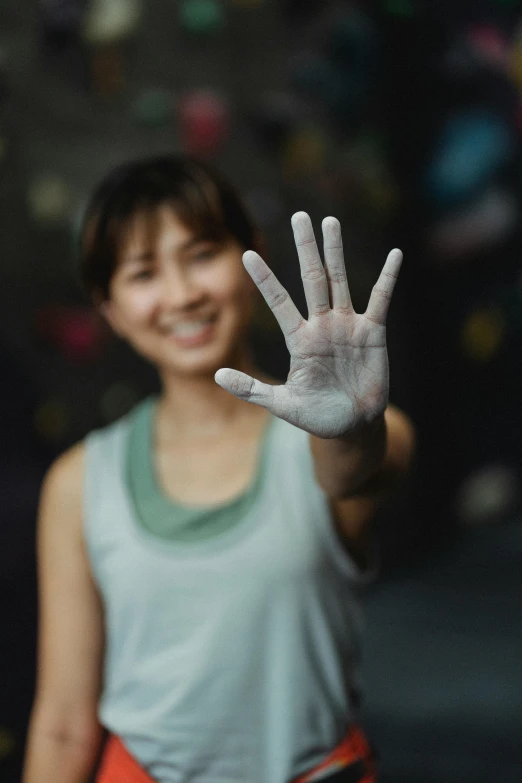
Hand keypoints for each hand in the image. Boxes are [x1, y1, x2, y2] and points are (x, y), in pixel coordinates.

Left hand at [215, 212, 401, 438]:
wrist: (350, 426)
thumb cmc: (315, 415)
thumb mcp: (281, 404)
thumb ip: (251, 389)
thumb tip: (217, 374)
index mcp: (298, 339)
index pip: (278, 302)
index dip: (265, 279)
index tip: (247, 255)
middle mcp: (321, 325)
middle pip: (312, 278)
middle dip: (305, 248)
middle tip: (299, 216)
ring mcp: (347, 326)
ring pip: (340, 281)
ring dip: (336, 251)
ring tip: (330, 222)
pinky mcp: (372, 332)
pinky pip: (380, 299)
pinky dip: (388, 277)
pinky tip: (395, 254)